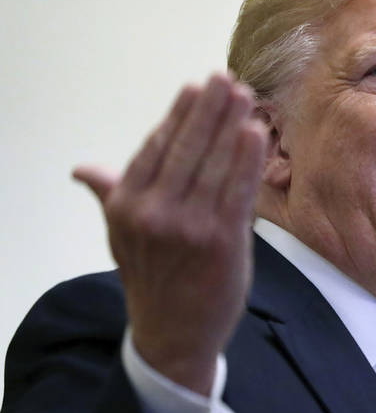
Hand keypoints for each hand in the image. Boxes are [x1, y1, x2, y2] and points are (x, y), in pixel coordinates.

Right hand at [74, 72, 266, 394]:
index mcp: (126, 204)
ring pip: (214, 164)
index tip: (196, 87)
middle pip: (186, 148)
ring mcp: (188, 227)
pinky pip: (236, 191)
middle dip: (208, 110)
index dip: (179, 115)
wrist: (173, 334)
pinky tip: (255, 133)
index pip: (156, 147)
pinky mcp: (221, 241)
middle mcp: (152, 212)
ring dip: (231, 125)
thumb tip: (83, 170)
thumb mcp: (123, 235)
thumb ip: (112, 194)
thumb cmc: (154, 277)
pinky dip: (246, 160)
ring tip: (244, 96)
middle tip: (225, 79)